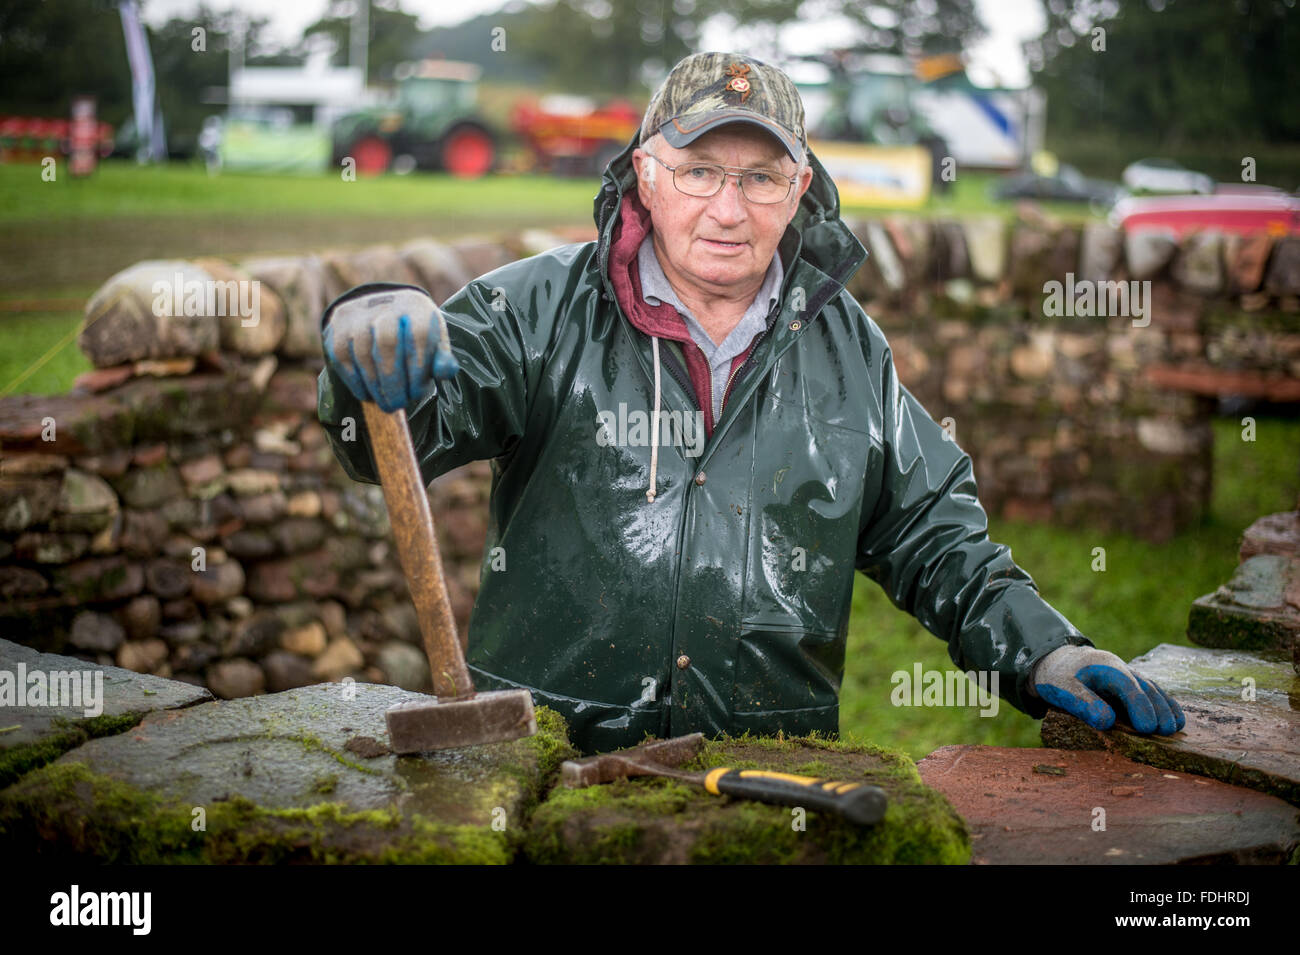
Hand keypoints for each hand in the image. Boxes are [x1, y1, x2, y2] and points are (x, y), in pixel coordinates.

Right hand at [322, 286, 459, 411]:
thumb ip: (442, 358)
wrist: (380, 311)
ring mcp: (357, 315)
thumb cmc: (413, 334)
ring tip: (386, 404)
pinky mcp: (337, 329)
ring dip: (375, 385)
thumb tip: (446, 371)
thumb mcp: (433, 341)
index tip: (417, 392)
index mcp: (415, 307)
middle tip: (398, 404)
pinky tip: (368, 395)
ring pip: (363, 353)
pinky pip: (343, 358)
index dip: (417, 368)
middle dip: (393, 381)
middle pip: (386, 343)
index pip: (417, 335)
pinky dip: (356, 381)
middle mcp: (384, 305)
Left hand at [1031, 646, 1184, 734]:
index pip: (1127, 686)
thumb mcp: (1063, 688)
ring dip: (1166, 708)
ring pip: (1154, 691)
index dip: (1139, 706)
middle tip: (1164, 732)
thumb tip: (1107, 722)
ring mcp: (1131, 677)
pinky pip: (1154, 694)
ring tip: (1174, 729)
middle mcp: (1123, 669)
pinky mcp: (1133, 687)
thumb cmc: (1060, 677)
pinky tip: (1175, 721)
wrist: (1060, 663)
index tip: (1146, 728)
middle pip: (1146, 688)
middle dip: (1157, 709)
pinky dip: (1166, 706)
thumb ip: (1082, 702)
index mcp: (1105, 667)